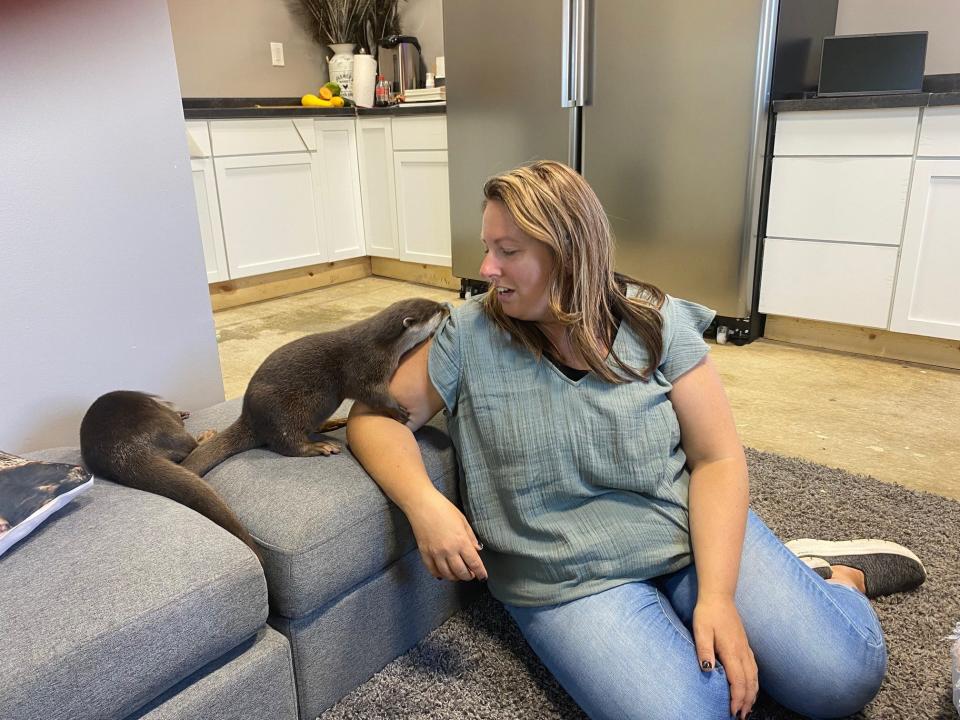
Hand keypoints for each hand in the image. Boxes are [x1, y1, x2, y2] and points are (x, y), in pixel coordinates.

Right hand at [406, 490, 486, 581]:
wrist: (422, 504)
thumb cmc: (443, 508)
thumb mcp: (462, 520)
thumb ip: (470, 537)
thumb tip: (477, 549)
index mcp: (461, 541)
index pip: (474, 563)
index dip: (480, 572)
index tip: (483, 576)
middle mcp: (449, 550)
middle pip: (461, 572)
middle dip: (468, 576)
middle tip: (471, 574)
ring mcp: (436, 553)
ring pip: (447, 574)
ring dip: (455, 577)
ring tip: (458, 574)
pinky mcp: (424, 553)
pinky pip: (433, 570)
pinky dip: (439, 574)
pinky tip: (443, 573)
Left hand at [693, 596, 757, 719]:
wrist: (719, 596)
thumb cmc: (707, 613)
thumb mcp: (700, 630)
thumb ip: (704, 649)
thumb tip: (707, 669)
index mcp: (731, 650)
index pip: (738, 681)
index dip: (737, 698)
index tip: (733, 712)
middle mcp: (742, 652)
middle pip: (749, 682)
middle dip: (746, 701)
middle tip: (741, 716)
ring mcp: (745, 648)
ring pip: (754, 676)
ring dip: (752, 694)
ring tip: (747, 708)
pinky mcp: (745, 645)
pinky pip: (754, 668)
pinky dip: (754, 682)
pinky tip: (751, 687)